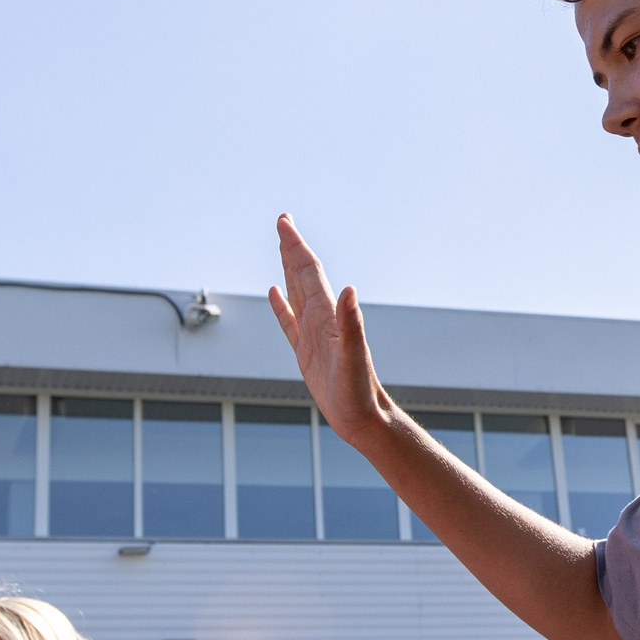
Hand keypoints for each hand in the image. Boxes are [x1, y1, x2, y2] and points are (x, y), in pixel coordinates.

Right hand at [268, 216, 387, 447]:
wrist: (364, 418)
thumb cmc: (359, 392)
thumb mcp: (353, 357)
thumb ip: (351, 323)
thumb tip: (350, 290)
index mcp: (328, 315)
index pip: (308, 272)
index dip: (295, 245)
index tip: (284, 221)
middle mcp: (321, 319)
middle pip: (301, 275)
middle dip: (291, 247)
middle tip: (282, 220)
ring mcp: (313, 335)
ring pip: (295, 292)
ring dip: (287, 269)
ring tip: (282, 247)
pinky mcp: (306, 353)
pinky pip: (288, 322)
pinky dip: (280, 305)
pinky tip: (274, 293)